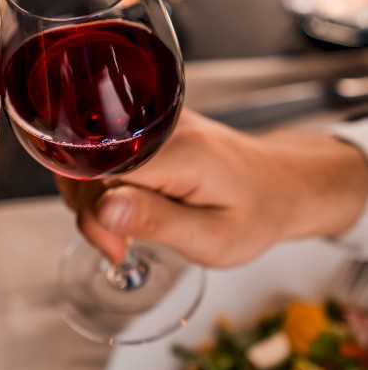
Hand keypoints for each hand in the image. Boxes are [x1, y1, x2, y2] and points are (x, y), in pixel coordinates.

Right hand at [56, 108, 367, 267]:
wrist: (279, 183)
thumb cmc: (255, 213)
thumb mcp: (213, 237)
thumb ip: (156, 221)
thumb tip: (102, 209)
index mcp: (180, 152)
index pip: (102, 171)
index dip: (94, 213)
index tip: (116, 248)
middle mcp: (163, 125)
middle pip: (90, 161)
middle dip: (90, 209)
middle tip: (119, 246)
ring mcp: (156, 121)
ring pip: (93, 156)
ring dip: (93, 198)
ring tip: (124, 229)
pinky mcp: (152, 126)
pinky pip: (109, 152)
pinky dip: (105, 183)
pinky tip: (125, 206)